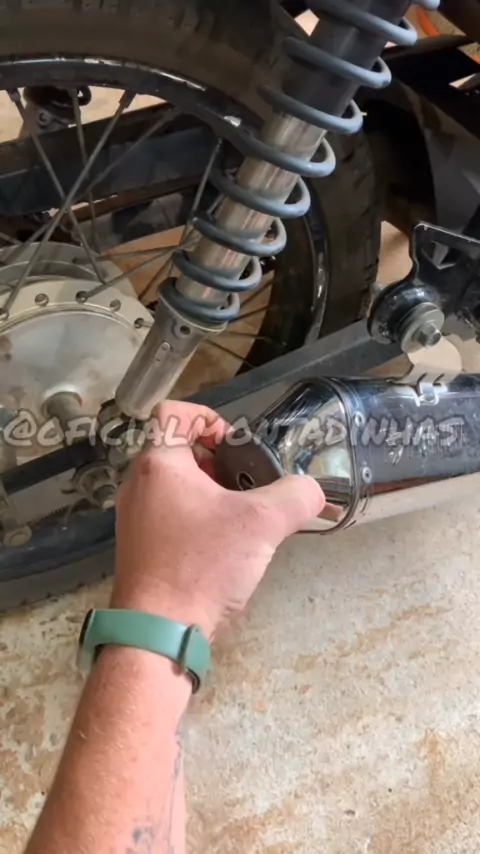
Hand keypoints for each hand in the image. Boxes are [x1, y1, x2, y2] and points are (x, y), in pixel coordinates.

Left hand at [112, 401, 324, 637]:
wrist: (158, 633)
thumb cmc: (202, 566)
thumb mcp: (261, 524)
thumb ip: (296, 497)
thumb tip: (313, 492)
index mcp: (158, 464)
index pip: (173, 413)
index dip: (209, 416)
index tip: (235, 444)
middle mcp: (138, 485)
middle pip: (177, 450)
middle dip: (217, 461)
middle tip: (247, 483)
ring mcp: (134, 519)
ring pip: (175, 486)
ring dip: (210, 492)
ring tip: (241, 517)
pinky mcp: (139, 549)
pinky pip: (169, 516)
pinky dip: (197, 519)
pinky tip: (224, 547)